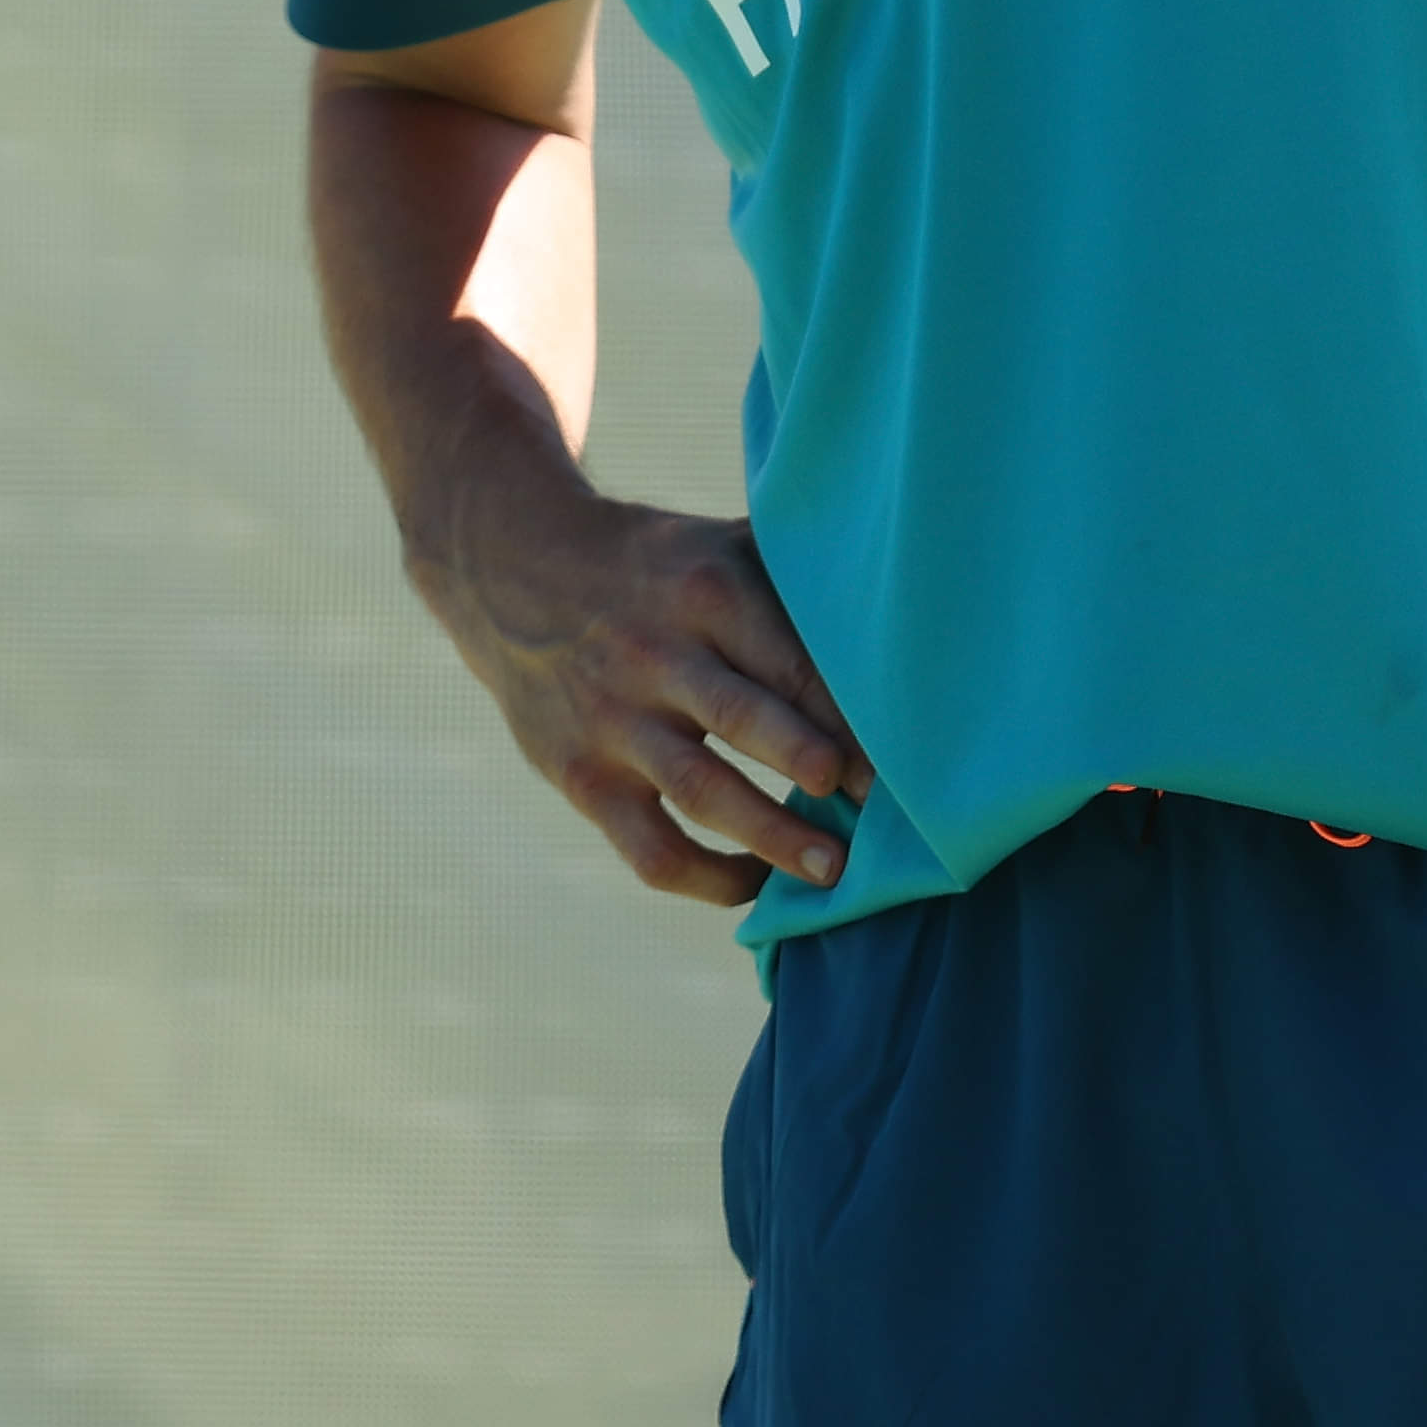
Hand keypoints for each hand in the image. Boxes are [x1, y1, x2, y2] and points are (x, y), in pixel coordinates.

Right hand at [407, 457, 867, 907]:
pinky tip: (756, 882)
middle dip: (817, 766)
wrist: (513, 570)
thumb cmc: (658, 565)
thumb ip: (801, 582)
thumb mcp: (721, 545)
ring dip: (776, 837)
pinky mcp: (582, 777)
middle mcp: (654, 654)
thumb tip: (913, 635)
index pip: (790, 659)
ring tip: (835, 871)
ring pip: (703, 793)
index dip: (850, 714)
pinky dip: (709, 879)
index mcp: (703, 591)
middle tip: (882, 809)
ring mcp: (611, 721)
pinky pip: (651, 849)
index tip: (909, 756)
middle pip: (745, 719)